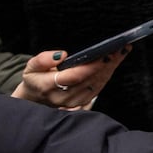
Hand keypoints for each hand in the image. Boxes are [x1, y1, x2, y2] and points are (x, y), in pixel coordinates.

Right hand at [12, 45, 127, 109]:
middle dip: (107, 63)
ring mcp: (73, 103)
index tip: (106, 54)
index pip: (75, 76)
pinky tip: (114, 64)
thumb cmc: (34, 80)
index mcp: (48, 86)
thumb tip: (62, 55)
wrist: (34, 100)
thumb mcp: (31, 67)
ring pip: (97, 84)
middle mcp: (62, 97)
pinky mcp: (81, 104)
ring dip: (111, 68)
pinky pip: (97, 89)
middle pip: (90, 79)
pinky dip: (107, 75)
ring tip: (121, 52)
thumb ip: (43, 60)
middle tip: (121, 48)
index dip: (92, 66)